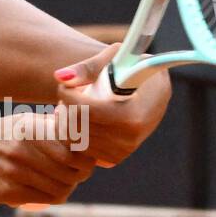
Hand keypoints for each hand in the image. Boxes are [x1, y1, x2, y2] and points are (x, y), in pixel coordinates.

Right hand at [0, 111, 96, 206]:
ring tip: (65, 181)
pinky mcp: (8, 193)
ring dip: (67, 188)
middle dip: (79, 176)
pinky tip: (50, 188)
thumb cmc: (6, 134)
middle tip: (78, 173)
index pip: (73, 156)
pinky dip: (52, 196)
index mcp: (29, 131)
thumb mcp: (28, 121)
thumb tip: (89, 137)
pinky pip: (43, 200)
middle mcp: (21, 152)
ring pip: (59, 191)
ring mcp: (13, 174)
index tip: (86, 160)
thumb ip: (55, 127)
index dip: (86, 162)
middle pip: (68, 176)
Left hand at [52, 43, 171, 168]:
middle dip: (65, 107)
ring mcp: (122, 151)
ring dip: (67, 121)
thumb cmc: (132, 68)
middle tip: (68, 94)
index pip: (83, 110)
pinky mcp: (115, 157)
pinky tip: (78, 120)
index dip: (67, 94)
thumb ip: (88, 68)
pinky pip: (81, 151)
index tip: (66, 84)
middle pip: (76, 126)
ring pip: (75, 140)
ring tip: (73, 106)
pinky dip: (74, 136)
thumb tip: (60, 77)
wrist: (155, 91)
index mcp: (131, 115)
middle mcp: (128, 138)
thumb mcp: (115, 58)